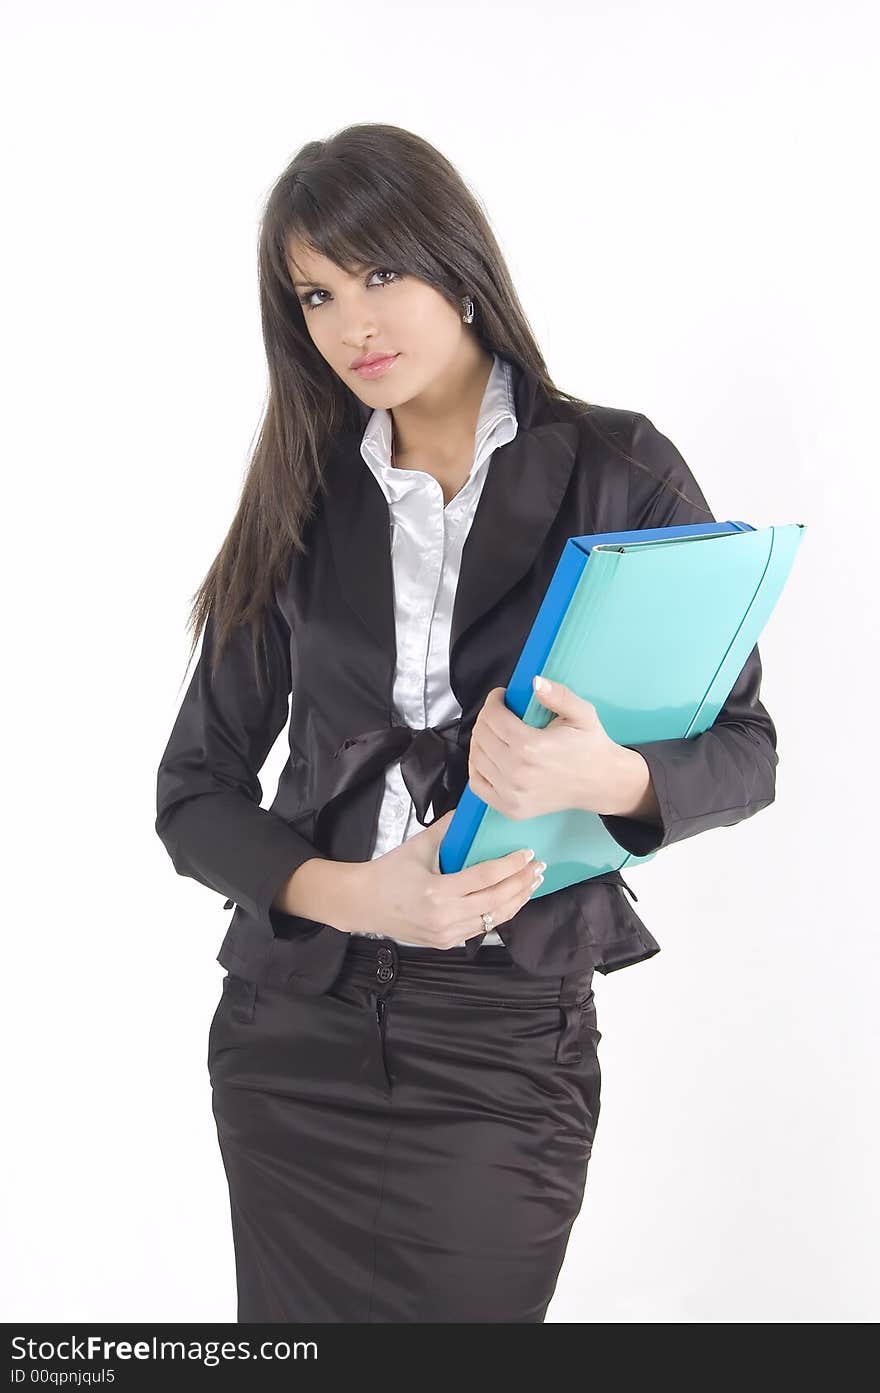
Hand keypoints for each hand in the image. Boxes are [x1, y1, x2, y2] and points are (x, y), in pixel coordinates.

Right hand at [353, 810, 545, 947]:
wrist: (364, 904)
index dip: (510, 865)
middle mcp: (444, 916)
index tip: (528, 854)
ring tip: (532, 884)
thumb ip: (448, 829)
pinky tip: (511, 899)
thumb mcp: (417, 846)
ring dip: (516, 900)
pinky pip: (480, 928)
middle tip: (539, 868)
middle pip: (496, 900)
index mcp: (437, 891)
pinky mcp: (446, 942)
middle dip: (522, 883)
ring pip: (493, 919)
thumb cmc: (388, 872)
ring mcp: (446, 933)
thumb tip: (472, 812)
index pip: (485, 877)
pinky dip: (499, 913)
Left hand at [467, 677, 626, 819]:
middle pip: (482, 735)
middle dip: (486, 717)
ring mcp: (512, 793)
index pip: (494, 717)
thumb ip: (558, 695)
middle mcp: (518, 772)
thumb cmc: (590, 747)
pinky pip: (477, 785)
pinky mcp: (511, 808)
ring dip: (480, 740)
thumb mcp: (582, 714)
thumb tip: (535, 682)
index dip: (493, 701)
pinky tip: (489, 756)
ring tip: (494, 732)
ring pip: (476, 758)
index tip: (500, 696)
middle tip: (498, 712)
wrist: (601, 782)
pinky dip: (477, 768)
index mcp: (532, 747)